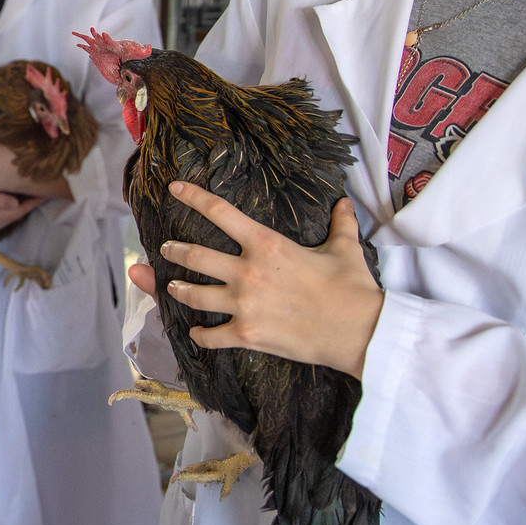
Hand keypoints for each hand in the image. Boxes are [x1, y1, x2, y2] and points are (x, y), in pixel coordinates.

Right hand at [0, 180, 43, 235]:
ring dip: (17, 205)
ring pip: (6, 216)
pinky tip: (5, 198)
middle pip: (15, 215)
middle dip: (28, 203)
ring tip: (26, 191)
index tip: (46, 189)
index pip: (19, 210)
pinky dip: (5, 207)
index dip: (33, 201)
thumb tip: (17, 202)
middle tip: (39, 187)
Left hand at [143, 182, 382, 378]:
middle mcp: (247, 271)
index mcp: (266, 244)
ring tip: (172, 286)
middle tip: (165, 248)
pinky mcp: (247, 333)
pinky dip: (200, 335)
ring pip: (194, 295)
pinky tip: (195, 333)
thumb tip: (345, 203)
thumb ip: (340, 224)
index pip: (221, 212)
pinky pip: (210, 336)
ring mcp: (243, 304)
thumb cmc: (352, 287)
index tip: (175, 188)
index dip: (193, 197)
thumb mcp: (344, 248)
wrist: (359, 330)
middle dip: (174, 250)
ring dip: (178, 289)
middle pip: (195, 256)